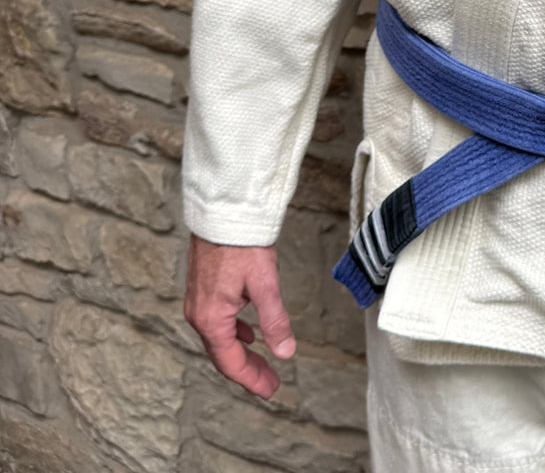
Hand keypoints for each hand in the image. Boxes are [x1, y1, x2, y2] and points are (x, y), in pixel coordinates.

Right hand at [184, 235, 295, 398]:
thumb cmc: (242, 245)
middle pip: (223, 354)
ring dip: (242, 353)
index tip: (270, 389)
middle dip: (248, 370)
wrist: (223, 213)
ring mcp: (198, 302)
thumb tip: (286, 351)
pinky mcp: (203, 289)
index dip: (251, 379)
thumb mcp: (264, 284)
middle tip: (270, 383)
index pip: (230, 362)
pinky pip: (218, 322)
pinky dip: (235, 333)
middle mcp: (199, 314)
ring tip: (263, 362)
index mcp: (211, 319)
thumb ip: (274, 320)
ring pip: (220, 338)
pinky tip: (248, 333)